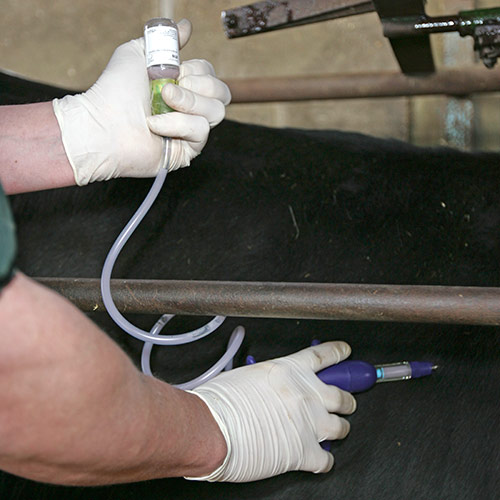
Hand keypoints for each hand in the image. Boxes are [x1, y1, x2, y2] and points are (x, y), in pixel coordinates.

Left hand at [52, 19, 230, 185]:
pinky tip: (155, 125)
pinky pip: (201, 131)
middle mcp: (188, 109)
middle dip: (198, 86)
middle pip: (221, 92)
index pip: (210, 74)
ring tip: (162, 102)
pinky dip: (177, 124)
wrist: (103, 124)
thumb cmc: (115, 91)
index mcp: (181, 87)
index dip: (197, 70)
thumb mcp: (137, 53)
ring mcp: (189, 131)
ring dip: (188, 103)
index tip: (175, 72)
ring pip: (216, 111)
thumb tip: (187, 26)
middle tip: (168, 89)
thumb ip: (164, 39)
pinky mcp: (188, 151)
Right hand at [188, 341, 356, 481]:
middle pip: (341, 395)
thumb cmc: (221, 401)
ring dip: (337, 429)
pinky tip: (319, 458)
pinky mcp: (304, 452)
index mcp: (290, 370)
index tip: (345, 352)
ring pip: (341, 427)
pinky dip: (324, 461)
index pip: (323, 356)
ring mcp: (308, 424)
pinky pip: (326, 460)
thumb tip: (274, 386)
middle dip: (346, 400)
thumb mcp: (248, 374)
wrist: (212, 428)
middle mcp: (305, 394)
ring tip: (332, 430)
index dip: (339, 353)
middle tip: (344, 402)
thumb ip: (271, 379)